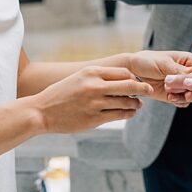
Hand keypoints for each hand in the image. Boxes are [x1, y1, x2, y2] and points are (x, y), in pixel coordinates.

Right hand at [31, 66, 151, 133]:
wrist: (42, 112)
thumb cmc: (62, 93)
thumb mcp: (79, 77)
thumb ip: (100, 77)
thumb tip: (125, 78)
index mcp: (91, 72)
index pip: (123, 72)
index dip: (133, 77)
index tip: (138, 81)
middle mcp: (94, 86)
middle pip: (129, 86)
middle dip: (143, 89)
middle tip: (150, 90)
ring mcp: (95, 104)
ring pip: (126, 102)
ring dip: (136, 104)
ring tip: (138, 104)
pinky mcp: (94, 119)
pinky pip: (119, 115)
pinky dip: (128, 113)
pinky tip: (130, 112)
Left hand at [125, 50, 191, 106]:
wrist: (132, 71)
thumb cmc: (147, 61)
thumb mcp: (164, 64)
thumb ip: (180, 71)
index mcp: (188, 61)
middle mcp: (187, 74)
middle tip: (186, 94)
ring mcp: (181, 85)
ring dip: (183, 97)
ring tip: (171, 94)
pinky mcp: (174, 95)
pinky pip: (182, 102)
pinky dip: (178, 102)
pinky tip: (169, 97)